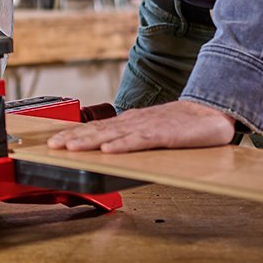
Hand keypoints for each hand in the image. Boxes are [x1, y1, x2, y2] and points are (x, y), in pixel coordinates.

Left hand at [46, 100, 235, 152]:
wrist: (210, 111)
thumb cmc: (180, 124)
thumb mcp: (149, 130)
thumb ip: (130, 137)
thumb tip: (108, 146)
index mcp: (128, 121)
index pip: (95, 128)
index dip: (74, 134)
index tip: (55, 141)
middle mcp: (132, 122)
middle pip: (97, 130)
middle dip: (72, 138)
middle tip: (52, 146)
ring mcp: (146, 127)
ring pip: (112, 135)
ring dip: (89, 141)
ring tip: (70, 147)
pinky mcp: (162, 135)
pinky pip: (138, 141)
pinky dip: (122, 145)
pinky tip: (108, 150)